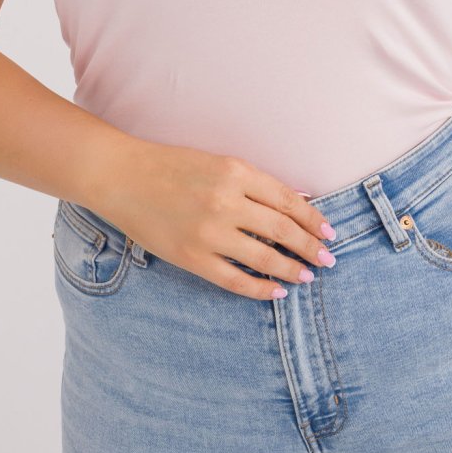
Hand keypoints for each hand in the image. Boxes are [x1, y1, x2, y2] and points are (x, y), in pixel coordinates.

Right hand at [99, 140, 336, 300]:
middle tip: (329, 258)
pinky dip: (261, 288)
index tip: (329, 231)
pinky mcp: (192, 257)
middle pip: (283, 229)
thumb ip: (254, 182)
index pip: (287, 200)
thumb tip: (296, 201)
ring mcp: (209, 232)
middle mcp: (226, 201)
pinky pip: (236, 279)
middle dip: (310, 246)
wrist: (122, 177)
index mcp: (235, 172)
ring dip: (293, 269)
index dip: (312, 219)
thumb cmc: (170, 166)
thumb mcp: (217, 162)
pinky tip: (277, 290)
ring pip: (265, 257)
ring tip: (308, 276)